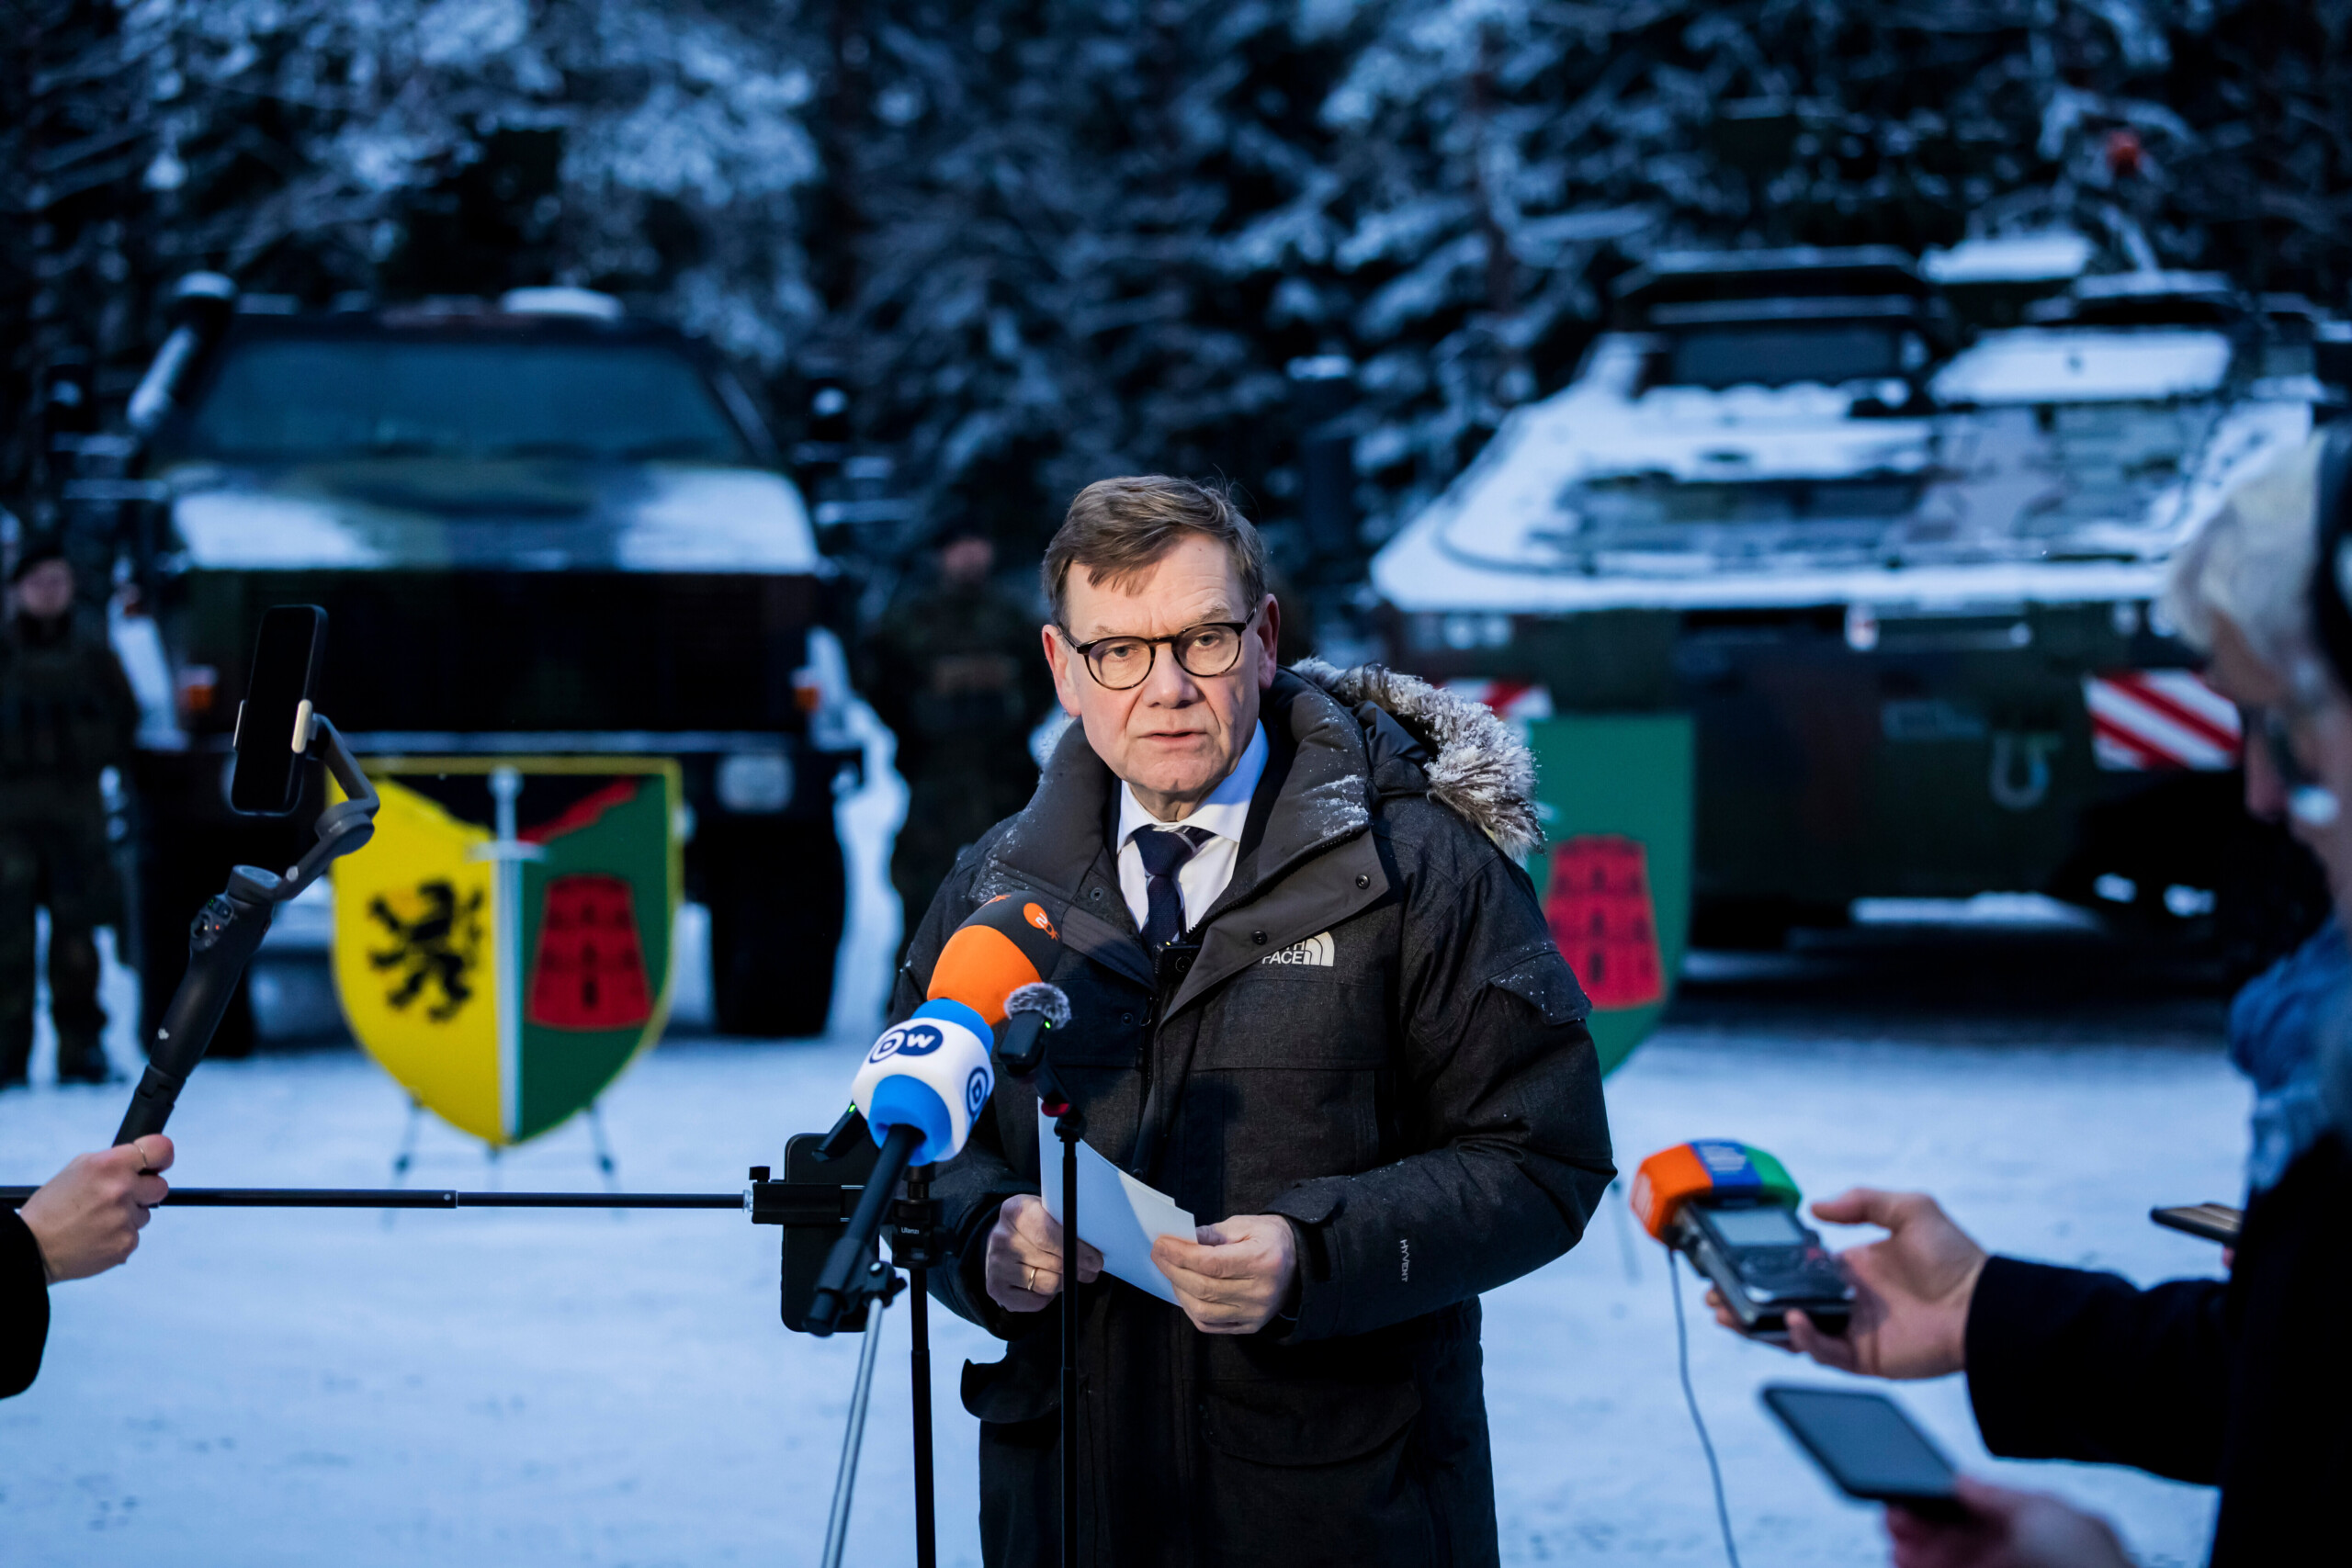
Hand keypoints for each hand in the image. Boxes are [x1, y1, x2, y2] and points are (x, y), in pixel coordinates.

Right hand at [19, 1136, 172, 1283]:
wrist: (33, 1247)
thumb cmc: (52, 1207)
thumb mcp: (78, 1169)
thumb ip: (114, 1162)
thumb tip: (142, 1161)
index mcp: (109, 1165)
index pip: (160, 1149)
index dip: (162, 1156)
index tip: (160, 1163)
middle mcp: (121, 1189)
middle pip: (160, 1186)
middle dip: (144, 1191)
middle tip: (119, 1197)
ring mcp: (125, 1218)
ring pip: (146, 1213)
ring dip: (129, 1215)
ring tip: (98, 1220)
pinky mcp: (127, 1243)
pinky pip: (135, 1234)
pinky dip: (120, 1235)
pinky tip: (98, 1235)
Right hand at [984, 1193, 1101, 1313]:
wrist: (1004, 1238)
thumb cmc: (1035, 1224)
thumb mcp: (1047, 1210)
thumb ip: (1066, 1222)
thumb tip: (1096, 1243)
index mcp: (1014, 1212)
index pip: (1048, 1234)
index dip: (1076, 1250)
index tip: (1096, 1260)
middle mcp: (1000, 1239)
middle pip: (1052, 1262)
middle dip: (1078, 1268)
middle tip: (1091, 1270)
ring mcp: (995, 1266)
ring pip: (1047, 1285)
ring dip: (1065, 1282)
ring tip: (1070, 1274)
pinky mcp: (996, 1289)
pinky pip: (1036, 1302)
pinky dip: (1048, 1296)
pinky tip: (1047, 1282)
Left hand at [1152, 1214, 1296, 1334]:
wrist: (1300, 1261)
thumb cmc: (1270, 1239)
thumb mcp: (1245, 1225)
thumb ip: (1212, 1233)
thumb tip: (1181, 1241)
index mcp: (1262, 1261)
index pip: (1211, 1263)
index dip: (1181, 1255)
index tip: (1161, 1245)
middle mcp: (1260, 1292)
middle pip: (1204, 1288)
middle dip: (1174, 1270)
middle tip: (1158, 1255)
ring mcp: (1256, 1313)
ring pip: (1204, 1310)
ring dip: (1179, 1291)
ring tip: (1171, 1272)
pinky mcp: (1251, 1326)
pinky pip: (1211, 1325)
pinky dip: (1192, 1310)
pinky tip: (1185, 1292)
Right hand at [1707, 1187, 1985, 1378]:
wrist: (1987, 1306)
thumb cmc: (1957, 1258)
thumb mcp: (1911, 1209)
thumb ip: (1862, 1202)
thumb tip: (1816, 1209)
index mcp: (1852, 1268)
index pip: (1795, 1270)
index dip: (1764, 1268)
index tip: (1735, 1261)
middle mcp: (1847, 1300)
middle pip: (1783, 1302)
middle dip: (1747, 1300)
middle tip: (1715, 1295)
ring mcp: (1854, 1331)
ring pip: (1793, 1332)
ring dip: (1759, 1325)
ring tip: (1729, 1314)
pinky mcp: (1865, 1358)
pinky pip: (1824, 1352)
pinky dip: (1803, 1338)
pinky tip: (1789, 1320)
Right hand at [1886, 1477, 2134, 1567]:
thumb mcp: (2045, 1514)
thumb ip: (1999, 1495)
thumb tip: (1961, 1482)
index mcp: (2046, 1528)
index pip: (1986, 1508)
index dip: (1947, 1501)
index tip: (1915, 1496)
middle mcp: (2027, 1556)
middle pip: (1964, 1538)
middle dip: (1926, 1526)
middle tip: (1894, 1520)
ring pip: (1954, 1563)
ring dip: (1920, 1552)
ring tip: (1895, 1545)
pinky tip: (1908, 1563)